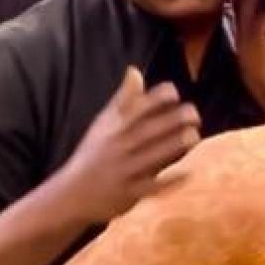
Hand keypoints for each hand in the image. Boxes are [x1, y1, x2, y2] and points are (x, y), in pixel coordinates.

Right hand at [55, 66, 200, 223]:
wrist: (70, 195)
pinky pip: (152, 186)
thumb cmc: (93, 154)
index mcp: (113, 129)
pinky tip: (188, 172)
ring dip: (174, 146)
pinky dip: (169, 181)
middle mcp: (118, 147)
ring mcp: (124, 171)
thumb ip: (123, 99)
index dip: (154, 99)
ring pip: (152, 156)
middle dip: (171, 121)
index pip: (134, 109)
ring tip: (194, 136)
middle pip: (147, 131)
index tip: (174, 92)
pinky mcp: (129, 193)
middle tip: (194, 113)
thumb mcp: (103, 125)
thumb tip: (135, 70)